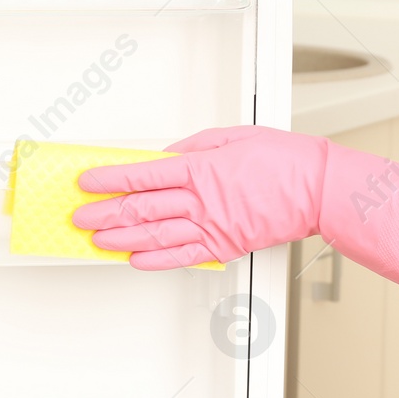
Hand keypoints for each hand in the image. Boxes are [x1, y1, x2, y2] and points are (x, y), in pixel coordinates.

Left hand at [72, 125, 398, 300]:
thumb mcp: (232, 136)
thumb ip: (194, 147)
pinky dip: (156, 260)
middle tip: (80, 216)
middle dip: (105, 213)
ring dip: (121, 239)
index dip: (109, 179)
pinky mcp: (225, 245)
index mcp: (200, 167)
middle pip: (140, 208)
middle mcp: (201, 199)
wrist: (318, 188)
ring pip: (155, 235)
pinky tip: (135, 260)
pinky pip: (183, 256)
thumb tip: (164, 157)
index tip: (88, 181)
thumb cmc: (283, 159)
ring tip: (97, 241)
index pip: (142, 174)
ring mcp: (212, 226)